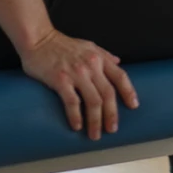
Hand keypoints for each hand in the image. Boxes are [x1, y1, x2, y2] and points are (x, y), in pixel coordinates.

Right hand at [19, 28, 138, 139]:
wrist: (38, 38)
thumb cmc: (61, 44)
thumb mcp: (87, 45)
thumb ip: (103, 54)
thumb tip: (118, 61)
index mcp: (98, 57)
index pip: (120, 76)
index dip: (128, 91)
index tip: (134, 105)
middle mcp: (90, 65)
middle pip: (108, 93)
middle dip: (112, 114)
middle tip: (112, 129)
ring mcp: (76, 73)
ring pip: (93, 101)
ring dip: (96, 120)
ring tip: (95, 134)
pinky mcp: (60, 80)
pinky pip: (72, 102)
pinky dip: (76, 116)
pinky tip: (77, 126)